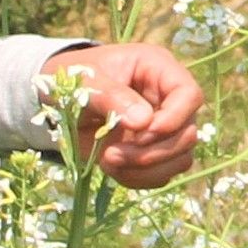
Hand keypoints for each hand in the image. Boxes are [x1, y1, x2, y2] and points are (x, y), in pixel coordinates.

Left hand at [51, 42, 206, 188]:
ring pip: (180, 158)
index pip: (189, 95)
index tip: (141, 132)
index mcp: (158, 69)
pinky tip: (111, 168)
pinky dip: (137, 178)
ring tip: (107, 161)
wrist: (58, 101)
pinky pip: (161, 174)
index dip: (174, 118)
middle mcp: (168, 99)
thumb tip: (143, 122)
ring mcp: (164, 128)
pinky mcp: (153, 152)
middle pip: (188, 133)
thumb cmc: (73, 80)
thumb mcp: (84, 81)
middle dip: (152, 152)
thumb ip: (110, 96)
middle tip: (111, 154)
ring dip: (145, 168)